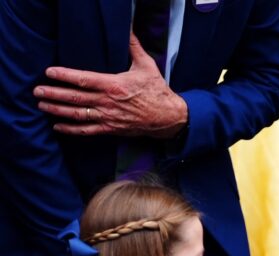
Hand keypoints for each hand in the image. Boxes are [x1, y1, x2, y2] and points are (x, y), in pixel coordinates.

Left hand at [34, 33, 187, 138]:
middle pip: (75, 98)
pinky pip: (88, 130)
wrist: (169, 116)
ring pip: (77, 114)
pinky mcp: (112, 129)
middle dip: (53, 94)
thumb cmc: (157, 91)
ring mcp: (109, 117)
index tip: (50, 72)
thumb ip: (133, 47)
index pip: (83, 79)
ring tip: (42, 106)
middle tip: (37, 91)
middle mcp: (108, 102)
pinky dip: (71, 129)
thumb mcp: (146, 66)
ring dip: (57, 110)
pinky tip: (58, 126)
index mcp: (114, 85)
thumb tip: (128, 30)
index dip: (64, 76)